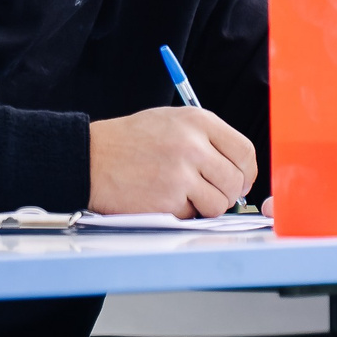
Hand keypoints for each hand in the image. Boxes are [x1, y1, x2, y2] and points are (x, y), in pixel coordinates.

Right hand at [88, 106, 258, 217]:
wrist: (90, 157)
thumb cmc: (129, 141)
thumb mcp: (171, 122)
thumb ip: (206, 140)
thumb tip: (238, 170)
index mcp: (197, 122)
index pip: (245, 151)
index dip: (246, 171)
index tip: (239, 180)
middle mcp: (192, 145)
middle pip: (236, 180)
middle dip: (228, 192)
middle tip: (210, 193)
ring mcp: (181, 174)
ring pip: (220, 203)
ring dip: (206, 205)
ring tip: (183, 195)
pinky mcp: (168, 200)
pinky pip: (193, 215)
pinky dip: (182, 212)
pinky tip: (162, 197)